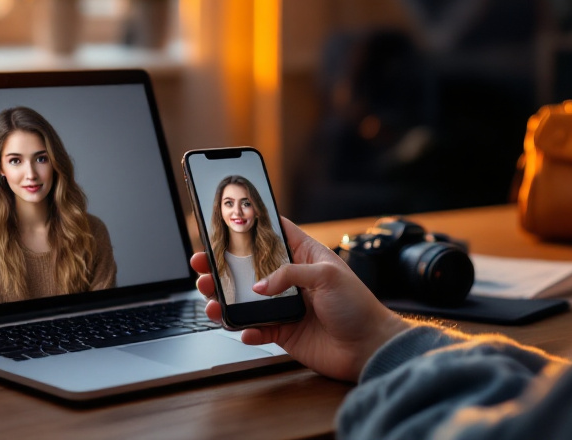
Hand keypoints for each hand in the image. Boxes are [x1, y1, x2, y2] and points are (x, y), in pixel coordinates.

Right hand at [191, 217, 410, 381]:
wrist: (369, 348)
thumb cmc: (358, 306)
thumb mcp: (328, 276)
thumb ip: (290, 274)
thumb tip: (259, 285)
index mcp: (305, 256)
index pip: (274, 234)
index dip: (251, 227)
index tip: (225, 224)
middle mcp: (291, 279)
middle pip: (250, 267)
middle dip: (224, 266)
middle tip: (202, 265)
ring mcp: (285, 306)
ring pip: (246, 299)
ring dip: (226, 299)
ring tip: (211, 300)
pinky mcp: (284, 332)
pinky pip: (256, 329)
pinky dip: (246, 329)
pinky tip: (244, 329)